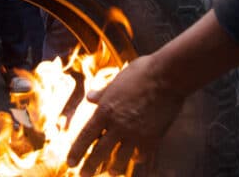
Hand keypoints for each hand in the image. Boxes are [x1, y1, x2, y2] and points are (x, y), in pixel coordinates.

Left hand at [68, 55, 185, 175]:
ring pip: (121, 159)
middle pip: (100, 152)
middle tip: (84, 175)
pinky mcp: (152, 137)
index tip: (70, 162)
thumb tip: (90, 98)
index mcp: (106, 110)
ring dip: (115, 167)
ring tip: (112, 173)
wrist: (168, 75)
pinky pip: (141, 154)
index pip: (86, 135)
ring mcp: (135, 133)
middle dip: (90, 166)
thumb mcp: (118, 79)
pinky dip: (138, 158)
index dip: (77, 151)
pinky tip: (136, 159)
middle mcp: (118, 125)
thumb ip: (103, 92)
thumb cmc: (142, 72)